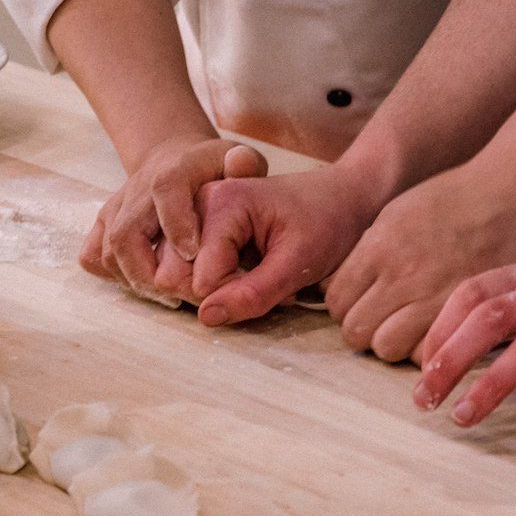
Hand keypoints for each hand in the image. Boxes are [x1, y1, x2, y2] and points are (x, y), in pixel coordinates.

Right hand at [80, 135, 267, 295]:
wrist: (172, 158)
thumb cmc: (210, 169)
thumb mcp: (235, 158)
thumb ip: (244, 163)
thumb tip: (241, 164)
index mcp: (173, 171)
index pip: (166, 192)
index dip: (175, 224)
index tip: (192, 253)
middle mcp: (138, 189)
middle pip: (126, 234)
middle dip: (149, 272)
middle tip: (181, 295)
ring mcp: (117, 208)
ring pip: (107, 252)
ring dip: (134, 281)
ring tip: (170, 296)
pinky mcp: (104, 225)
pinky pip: (92, 256)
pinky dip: (112, 276)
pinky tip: (146, 285)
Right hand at [191, 166, 383, 325]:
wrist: (341, 198)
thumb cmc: (327, 222)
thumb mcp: (299, 262)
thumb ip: (254, 293)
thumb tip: (206, 317)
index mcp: (221, 202)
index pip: (203, 278)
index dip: (236, 295)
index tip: (278, 281)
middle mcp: (197, 205)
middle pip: (175, 276)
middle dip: (218, 295)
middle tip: (264, 284)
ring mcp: (193, 218)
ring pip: (174, 277)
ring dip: (215, 290)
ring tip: (255, 276)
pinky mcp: (196, 232)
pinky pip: (184, 272)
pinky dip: (212, 284)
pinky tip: (244, 273)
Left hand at [325, 163, 515, 363]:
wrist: (507, 196)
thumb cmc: (450, 200)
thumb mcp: (394, 213)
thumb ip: (365, 253)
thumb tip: (336, 287)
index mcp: (379, 247)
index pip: (337, 300)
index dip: (343, 306)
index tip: (357, 303)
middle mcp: (402, 275)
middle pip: (355, 330)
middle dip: (362, 328)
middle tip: (378, 319)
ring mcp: (433, 296)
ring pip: (386, 347)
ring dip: (390, 342)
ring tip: (404, 327)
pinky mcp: (463, 312)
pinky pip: (426, 351)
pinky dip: (423, 349)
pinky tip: (430, 332)